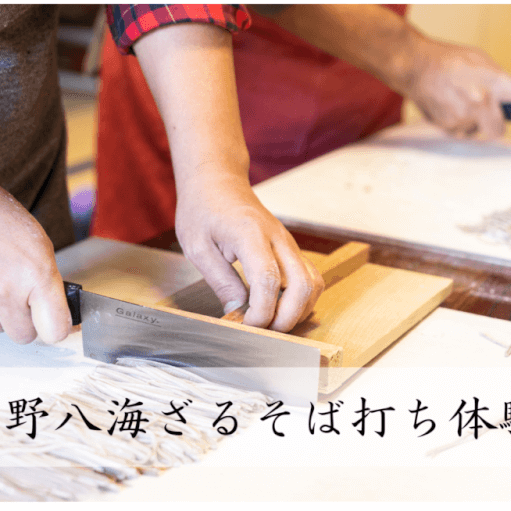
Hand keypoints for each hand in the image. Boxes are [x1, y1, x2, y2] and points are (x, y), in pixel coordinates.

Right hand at [0, 177, 71, 343]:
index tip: (55, 321)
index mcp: (36, 276)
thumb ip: (49, 283)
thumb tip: (56, 313)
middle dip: (27, 321)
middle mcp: (6, 293)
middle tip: (21, 298)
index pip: (55, 332)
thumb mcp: (39, 244)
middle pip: (24, 336)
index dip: (57, 328)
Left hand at [175, 173, 323, 332]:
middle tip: (263, 331)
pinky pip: (309, 277)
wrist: (217, 180)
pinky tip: (280, 308)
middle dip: (287, 317)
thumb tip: (237, 312)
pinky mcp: (290, 248)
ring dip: (299, 310)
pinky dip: (301, 299)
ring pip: (313, 283)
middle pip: (303, 285)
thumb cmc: (203, 208)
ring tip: (272, 322)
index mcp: (250, 234)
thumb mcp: (197, 246)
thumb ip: (220, 280)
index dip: (261, 312)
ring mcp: (288, 242)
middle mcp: (277, 237)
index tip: (246, 325)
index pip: (268, 280)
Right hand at [407, 39, 510, 138]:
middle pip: (498, 131)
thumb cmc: (448, 60)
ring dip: (471, 123)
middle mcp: (481, 102)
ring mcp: (462, 117)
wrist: (414, 66)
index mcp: (494, 81)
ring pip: (476, 132)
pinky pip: (459, 132)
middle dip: (493, 125)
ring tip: (458, 101)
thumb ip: (499, 81)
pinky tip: (447, 106)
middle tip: (482, 110)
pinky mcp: (447, 126)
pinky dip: (456, 123)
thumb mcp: (482, 62)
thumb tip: (510, 98)